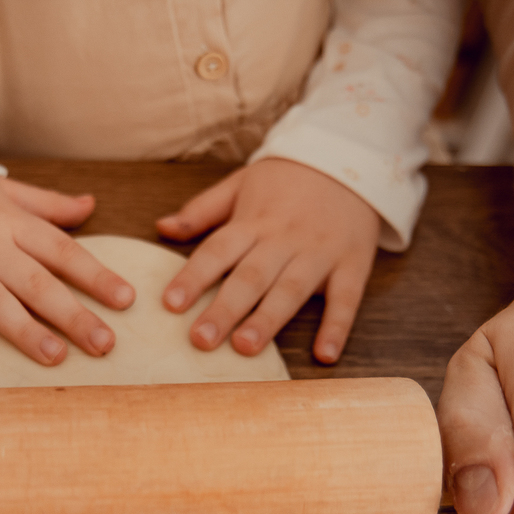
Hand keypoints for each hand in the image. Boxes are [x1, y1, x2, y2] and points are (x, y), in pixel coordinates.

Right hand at [0, 177, 135, 369]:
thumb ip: (46, 204)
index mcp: (8, 221)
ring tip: (55, 357)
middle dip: (72, 313)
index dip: (95, 275)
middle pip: (34, 280)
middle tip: (105, 344)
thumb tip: (91, 204)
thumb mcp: (0, 189)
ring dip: (24, 329)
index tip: (126, 300)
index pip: (61, 250)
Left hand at [157, 158, 380, 362]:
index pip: (218, 251)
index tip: (170, 303)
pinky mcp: (352, 264)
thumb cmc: (287, 180)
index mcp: (253, 221)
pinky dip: (337, 327)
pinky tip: (325, 355)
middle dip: (225, 309)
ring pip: (290, 290)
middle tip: (201, 339)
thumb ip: (201, 210)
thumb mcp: (240, 183)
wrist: (350, 158)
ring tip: (245, 347)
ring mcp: (320, 253)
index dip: (193, 276)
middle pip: (251, 277)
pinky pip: (346, 298)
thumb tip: (161, 228)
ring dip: (268, 320)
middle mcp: (284, 239)